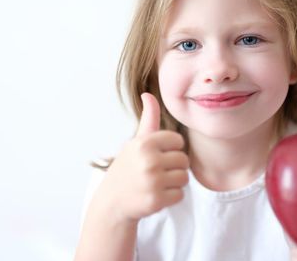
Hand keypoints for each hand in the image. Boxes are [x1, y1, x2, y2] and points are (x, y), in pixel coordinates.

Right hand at [95, 92, 189, 222]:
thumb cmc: (128, 168)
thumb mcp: (136, 142)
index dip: (171, 149)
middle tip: (157, 172)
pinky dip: (171, 197)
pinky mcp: (156, 200)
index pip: (178, 141)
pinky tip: (156, 195)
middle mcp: (148, 160)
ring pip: (184, 178)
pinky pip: (180, 195)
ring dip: (174, 182)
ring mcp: (152, 181)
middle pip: (184, 160)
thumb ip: (148, 119)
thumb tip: (148, 94)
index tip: (158, 156)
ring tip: (157, 183)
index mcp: (144, 143)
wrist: (112, 202)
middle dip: (174, 167)